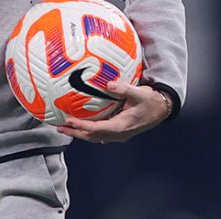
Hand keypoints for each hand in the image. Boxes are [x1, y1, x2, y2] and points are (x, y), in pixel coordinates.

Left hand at [55, 81, 169, 143]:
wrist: (162, 109)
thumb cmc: (151, 101)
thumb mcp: (140, 93)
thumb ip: (124, 89)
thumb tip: (109, 84)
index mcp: (122, 126)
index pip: (97, 129)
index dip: (82, 126)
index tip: (69, 121)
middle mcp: (118, 133)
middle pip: (92, 136)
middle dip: (75, 133)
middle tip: (58, 127)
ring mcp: (118, 134)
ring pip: (94, 136)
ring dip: (79, 133)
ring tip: (63, 127)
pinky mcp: (118, 131)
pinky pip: (99, 132)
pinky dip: (87, 130)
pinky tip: (78, 123)